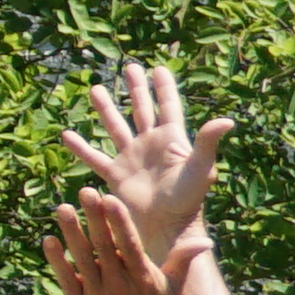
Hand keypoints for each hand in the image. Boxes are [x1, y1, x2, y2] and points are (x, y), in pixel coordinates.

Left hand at [44, 184, 185, 294]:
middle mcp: (120, 285)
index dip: (119, 221)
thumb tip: (206, 242)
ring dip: (71, 233)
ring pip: (82, 260)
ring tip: (63, 208)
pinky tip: (49, 241)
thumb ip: (182, 261)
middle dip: (94, 218)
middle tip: (84, 191)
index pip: (129, 243)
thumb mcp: (173, 289)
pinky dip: (57, 262)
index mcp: (142, 276)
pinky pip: (67, 281)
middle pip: (104, 246)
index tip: (109, 197)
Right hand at [62, 60, 227, 259]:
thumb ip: (208, 142)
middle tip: (130, 67)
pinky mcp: (116, 175)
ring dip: (106, 108)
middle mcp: (150, 145)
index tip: (158, 68)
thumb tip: (227, 120)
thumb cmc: (188, 200)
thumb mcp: (201, 168)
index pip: (168, 106)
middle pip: (141, 109)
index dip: (163, 87)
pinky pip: (95, 158)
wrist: (166, 227)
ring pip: (116, 127)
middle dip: (136, 88)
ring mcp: (131, 158)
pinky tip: (67, 135)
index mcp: (171, 139)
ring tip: (96, 89)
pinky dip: (81, 147)